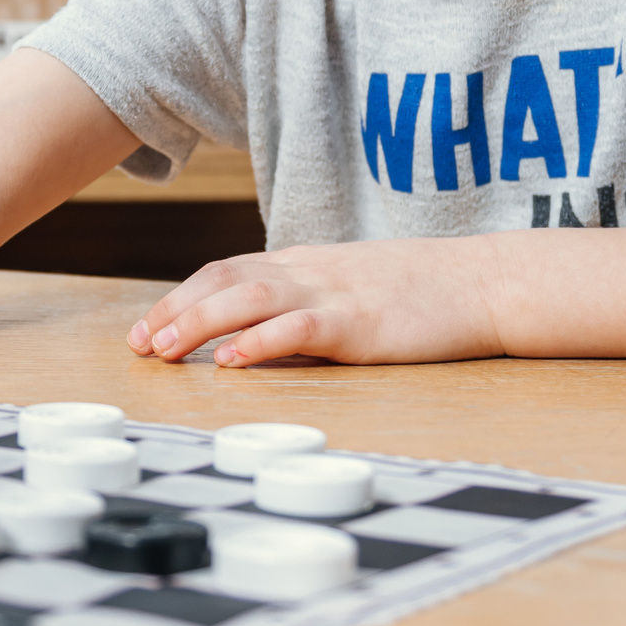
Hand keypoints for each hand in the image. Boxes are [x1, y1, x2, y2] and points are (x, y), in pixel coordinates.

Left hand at [125, 238, 507, 366]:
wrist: (487, 282)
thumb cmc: (422, 292)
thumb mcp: (351, 288)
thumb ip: (306, 304)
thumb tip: (259, 338)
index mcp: (305, 264)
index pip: (226, 272)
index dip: (180, 297)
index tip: (145, 326)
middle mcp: (310, 272)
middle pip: (224, 281)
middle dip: (174, 311)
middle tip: (137, 344)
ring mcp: (335, 294)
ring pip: (249, 299)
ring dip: (199, 324)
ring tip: (164, 350)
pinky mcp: (361, 324)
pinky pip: (300, 327)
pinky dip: (259, 342)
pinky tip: (231, 360)